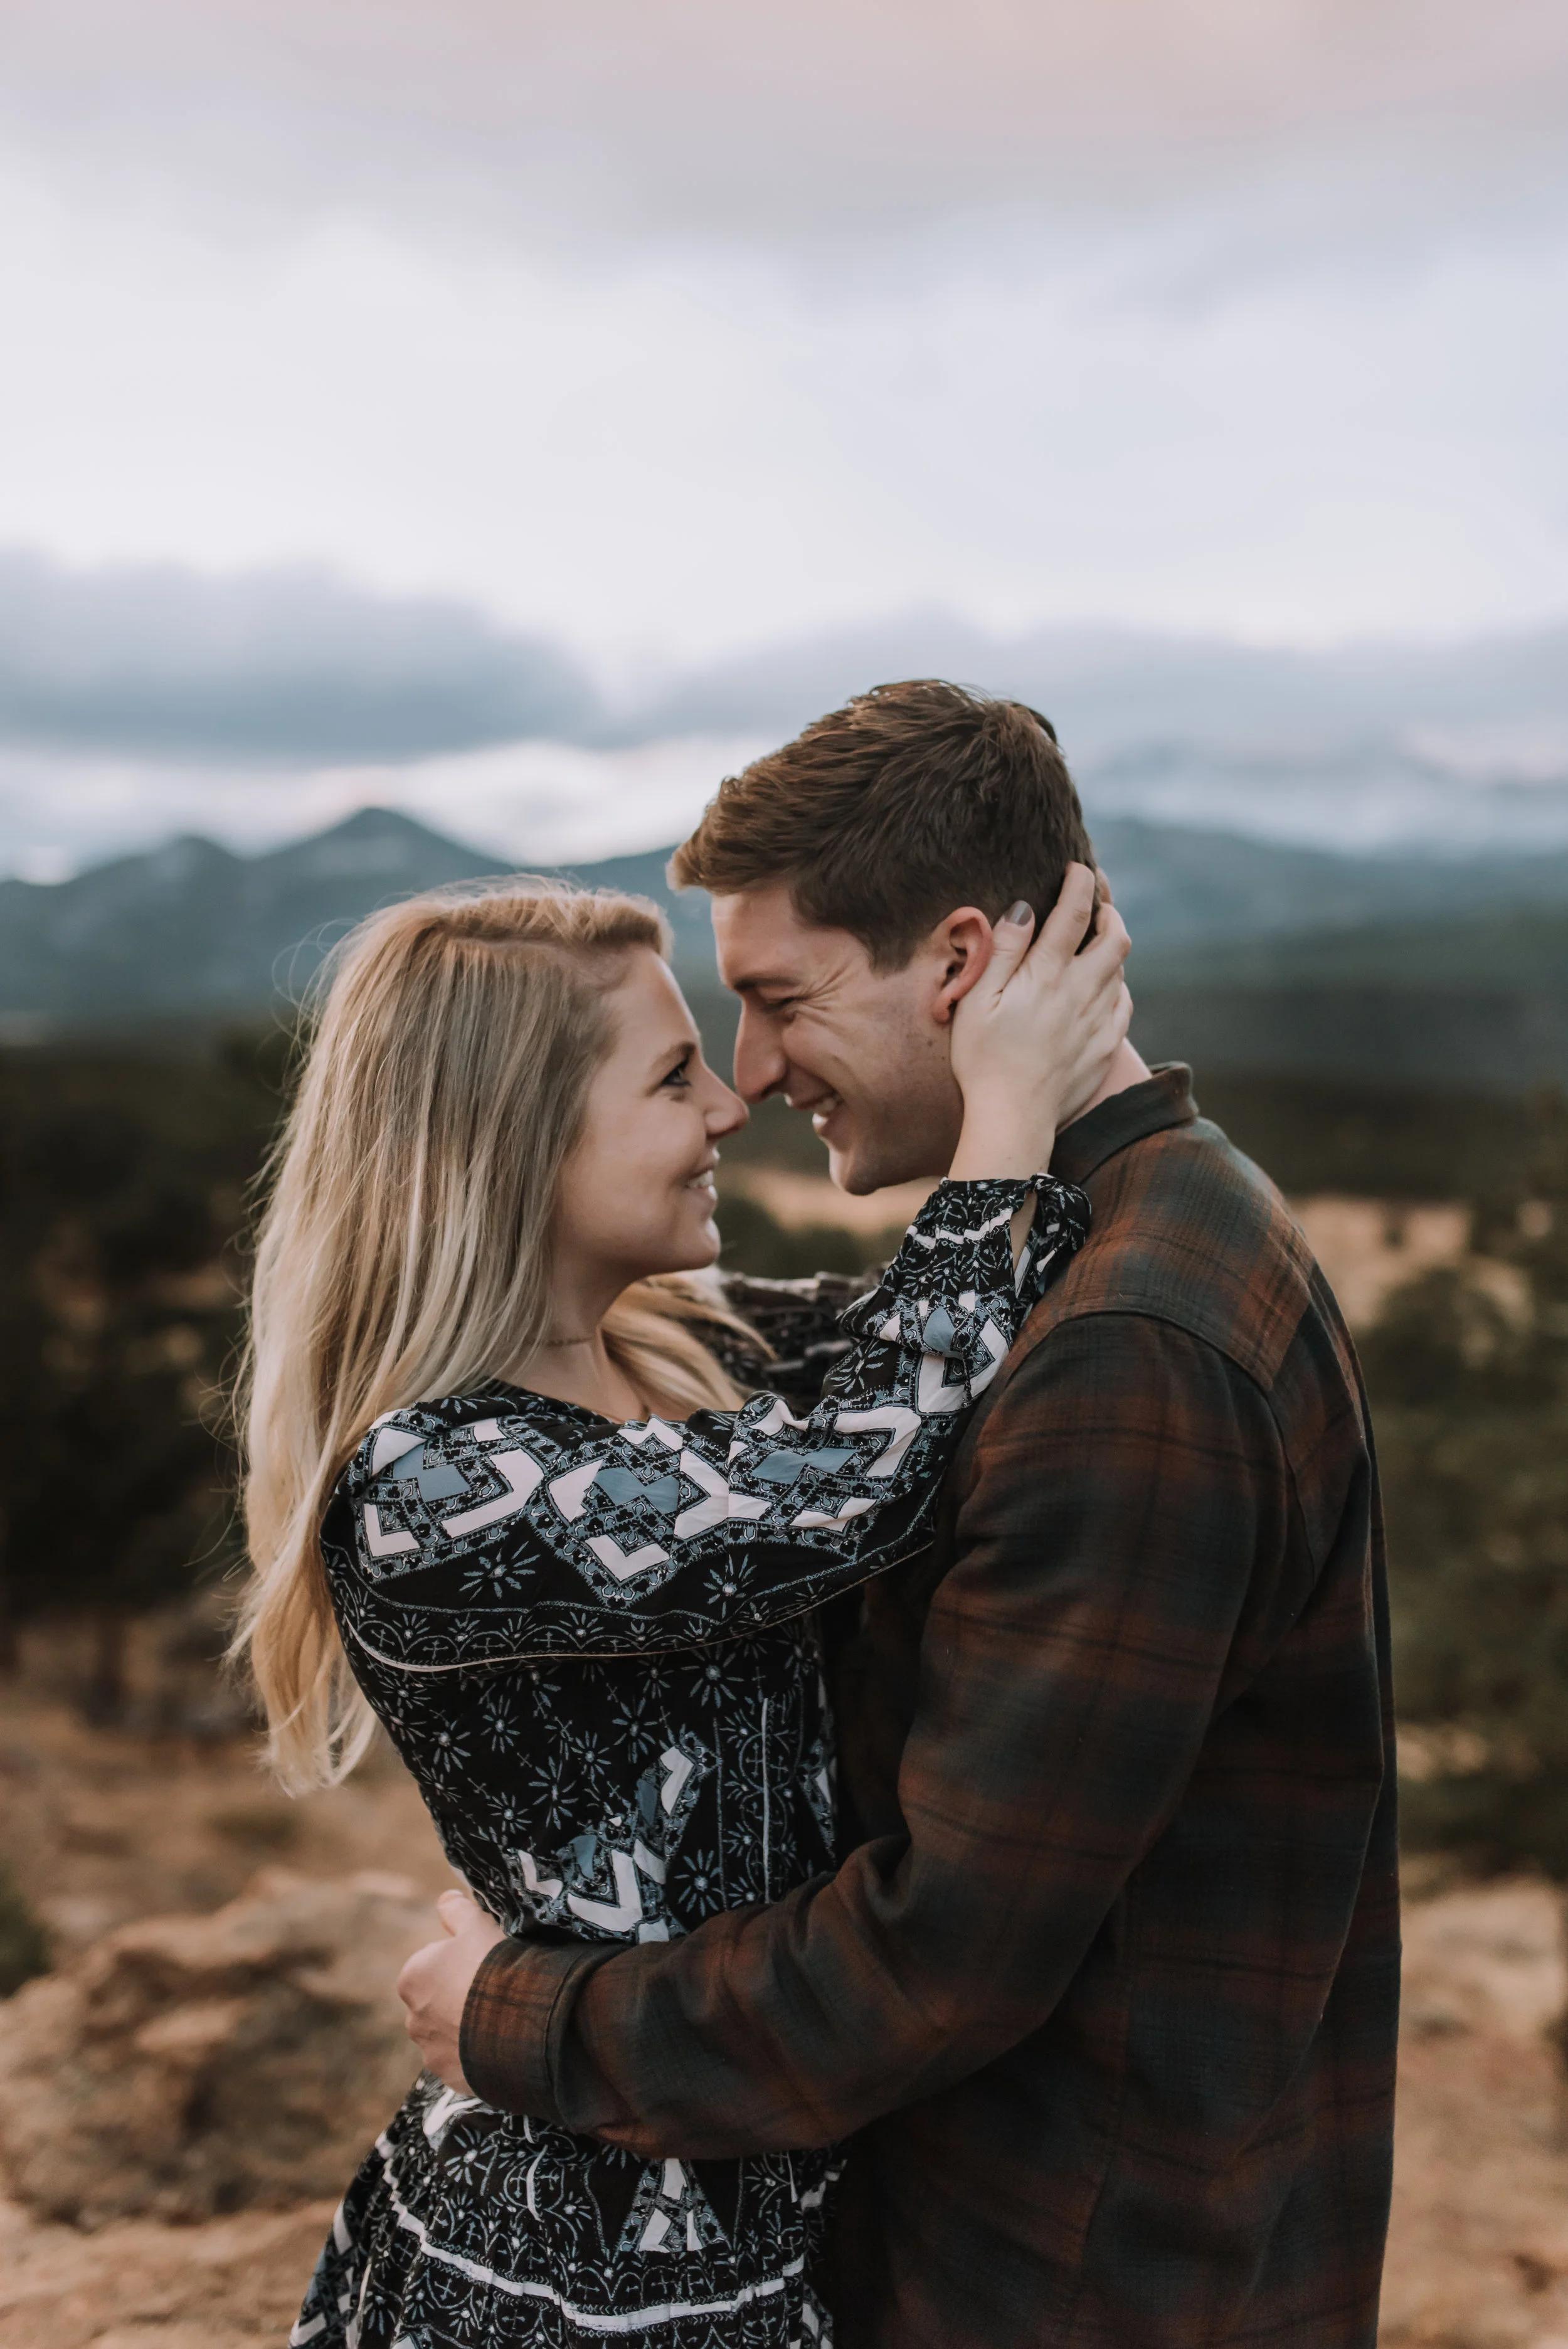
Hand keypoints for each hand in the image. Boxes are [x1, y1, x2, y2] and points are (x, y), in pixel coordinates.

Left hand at [396, 1888, 506, 2092]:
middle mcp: (413, 2018)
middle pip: (437, 2003)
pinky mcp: (450, 2078)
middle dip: (458, 1999)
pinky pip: (463, 2062)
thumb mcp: (477, 1924)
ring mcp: (431, 2052)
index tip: (483, 1964)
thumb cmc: (493, 1966)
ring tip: (500, 2019)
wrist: (518, 2021)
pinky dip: (476, 2055)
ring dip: (466, 2029)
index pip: (431, 1966)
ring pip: (449, 2035)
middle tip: (493, 1992)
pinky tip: (499, 2042)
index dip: (460, 1963)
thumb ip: (456, 1910)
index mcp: (412, 1978)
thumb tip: (446, 1898)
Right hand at [948, 864, 1131, 1179]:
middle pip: (1116, 936)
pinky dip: (1116, 985)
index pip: (1076, 912)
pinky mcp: (1106, 1045)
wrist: (1013, 1117)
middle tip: (1096, 902)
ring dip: (1113, 946)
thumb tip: (1024, 909)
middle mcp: (1082, 991)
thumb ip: (1003, 950)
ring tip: (1096, 939)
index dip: (1082, 882)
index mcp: (1048, 974)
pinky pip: (1123, 1003)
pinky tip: (1102, 987)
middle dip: (1110, 910)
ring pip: (1122, 968)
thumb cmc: (983, 1058)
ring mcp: (1099, 1019)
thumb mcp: (977, 999)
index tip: (1079, 868)